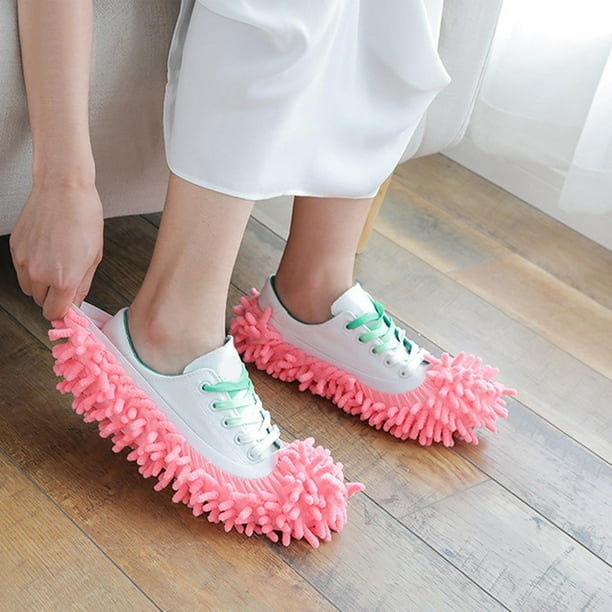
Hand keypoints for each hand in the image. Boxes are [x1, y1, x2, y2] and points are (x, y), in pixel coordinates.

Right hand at [9, 180, 103, 320]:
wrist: (63, 188)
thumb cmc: (84, 217)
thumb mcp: (94, 257)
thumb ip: (82, 285)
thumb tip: (75, 302)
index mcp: (63, 278)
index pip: (55, 313)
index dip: (64, 312)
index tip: (69, 306)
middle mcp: (39, 273)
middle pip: (40, 302)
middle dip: (53, 297)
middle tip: (67, 282)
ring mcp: (23, 260)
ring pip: (28, 288)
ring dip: (41, 284)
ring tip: (56, 265)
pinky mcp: (15, 247)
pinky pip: (21, 269)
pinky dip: (32, 268)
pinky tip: (46, 252)